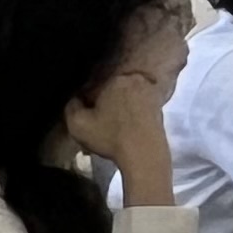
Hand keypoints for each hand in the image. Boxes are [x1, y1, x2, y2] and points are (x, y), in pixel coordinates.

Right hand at [66, 68, 173, 193]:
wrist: (145, 153)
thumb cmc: (110, 136)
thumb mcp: (77, 123)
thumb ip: (71, 106)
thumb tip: (76, 99)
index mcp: (117, 79)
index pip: (94, 85)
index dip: (86, 102)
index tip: (84, 115)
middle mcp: (137, 80)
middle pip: (112, 90)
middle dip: (104, 103)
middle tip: (97, 121)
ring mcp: (152, 93)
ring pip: (126, 98)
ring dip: (117, 109)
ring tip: (110, 127)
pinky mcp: (160, 107)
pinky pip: (138, 107)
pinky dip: (130, 115)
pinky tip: (125, 129)